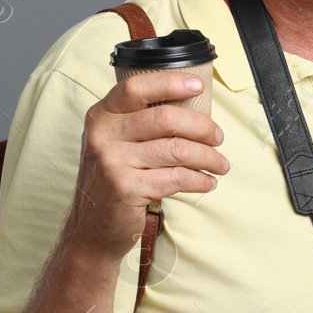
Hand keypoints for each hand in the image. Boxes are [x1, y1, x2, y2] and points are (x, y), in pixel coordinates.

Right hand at [68, 72, 229, 260]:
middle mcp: (102, 135)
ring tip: (220, 164)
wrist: (92, 229)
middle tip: (218, 137)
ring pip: (176, 149)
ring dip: (207, 157)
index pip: (137, 88)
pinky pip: (176, 178)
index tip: (198, 86)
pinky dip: (199, 180)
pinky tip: (207, 182)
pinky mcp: (126, 189)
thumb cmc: (113, 181)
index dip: (170, 83)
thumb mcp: (114, 143)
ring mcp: (112, 162)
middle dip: (201, 127)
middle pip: (165, 118)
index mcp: (101, 116)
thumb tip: (191, 107)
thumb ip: (139, 122)